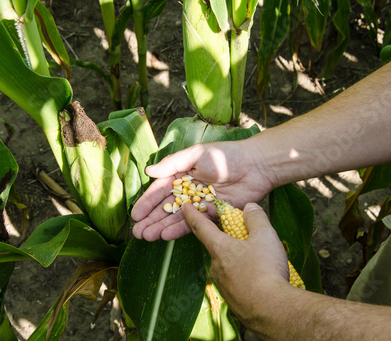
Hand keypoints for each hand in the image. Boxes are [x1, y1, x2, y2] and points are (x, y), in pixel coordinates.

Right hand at [131, 140, 274, 240]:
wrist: (255, 166)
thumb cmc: (226, 155)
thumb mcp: (196, 154)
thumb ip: (173, 163)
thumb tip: (148, 171)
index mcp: (182, 174)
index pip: (160, 190)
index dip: (147, 203)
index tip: (135, 215)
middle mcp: (188, 190)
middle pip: (165, 207)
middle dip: (151, 219)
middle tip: (137, 232)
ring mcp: (199, 203)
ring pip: (176, 218)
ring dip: (161, 227)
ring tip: (146, 237)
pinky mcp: (212, 214)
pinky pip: (193, 224)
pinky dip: (179, 230)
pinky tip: (165, 236)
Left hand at [183, 202, 289, 324]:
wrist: (272, 310)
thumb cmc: (266, 270)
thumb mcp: (265, 236)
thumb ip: (256, 218)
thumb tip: (249, 208)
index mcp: (219, 248)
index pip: (200, 227)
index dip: (192, 214)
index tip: (185, 207)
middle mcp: (216, 267)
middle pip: (216, 247)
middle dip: (226, 240)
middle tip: (241, 236)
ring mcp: (223, 286)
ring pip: (227, 266)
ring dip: (237, 261)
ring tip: (257, 260)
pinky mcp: (232, 301)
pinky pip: (236, 283)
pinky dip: (244, 277)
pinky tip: (259, 279)